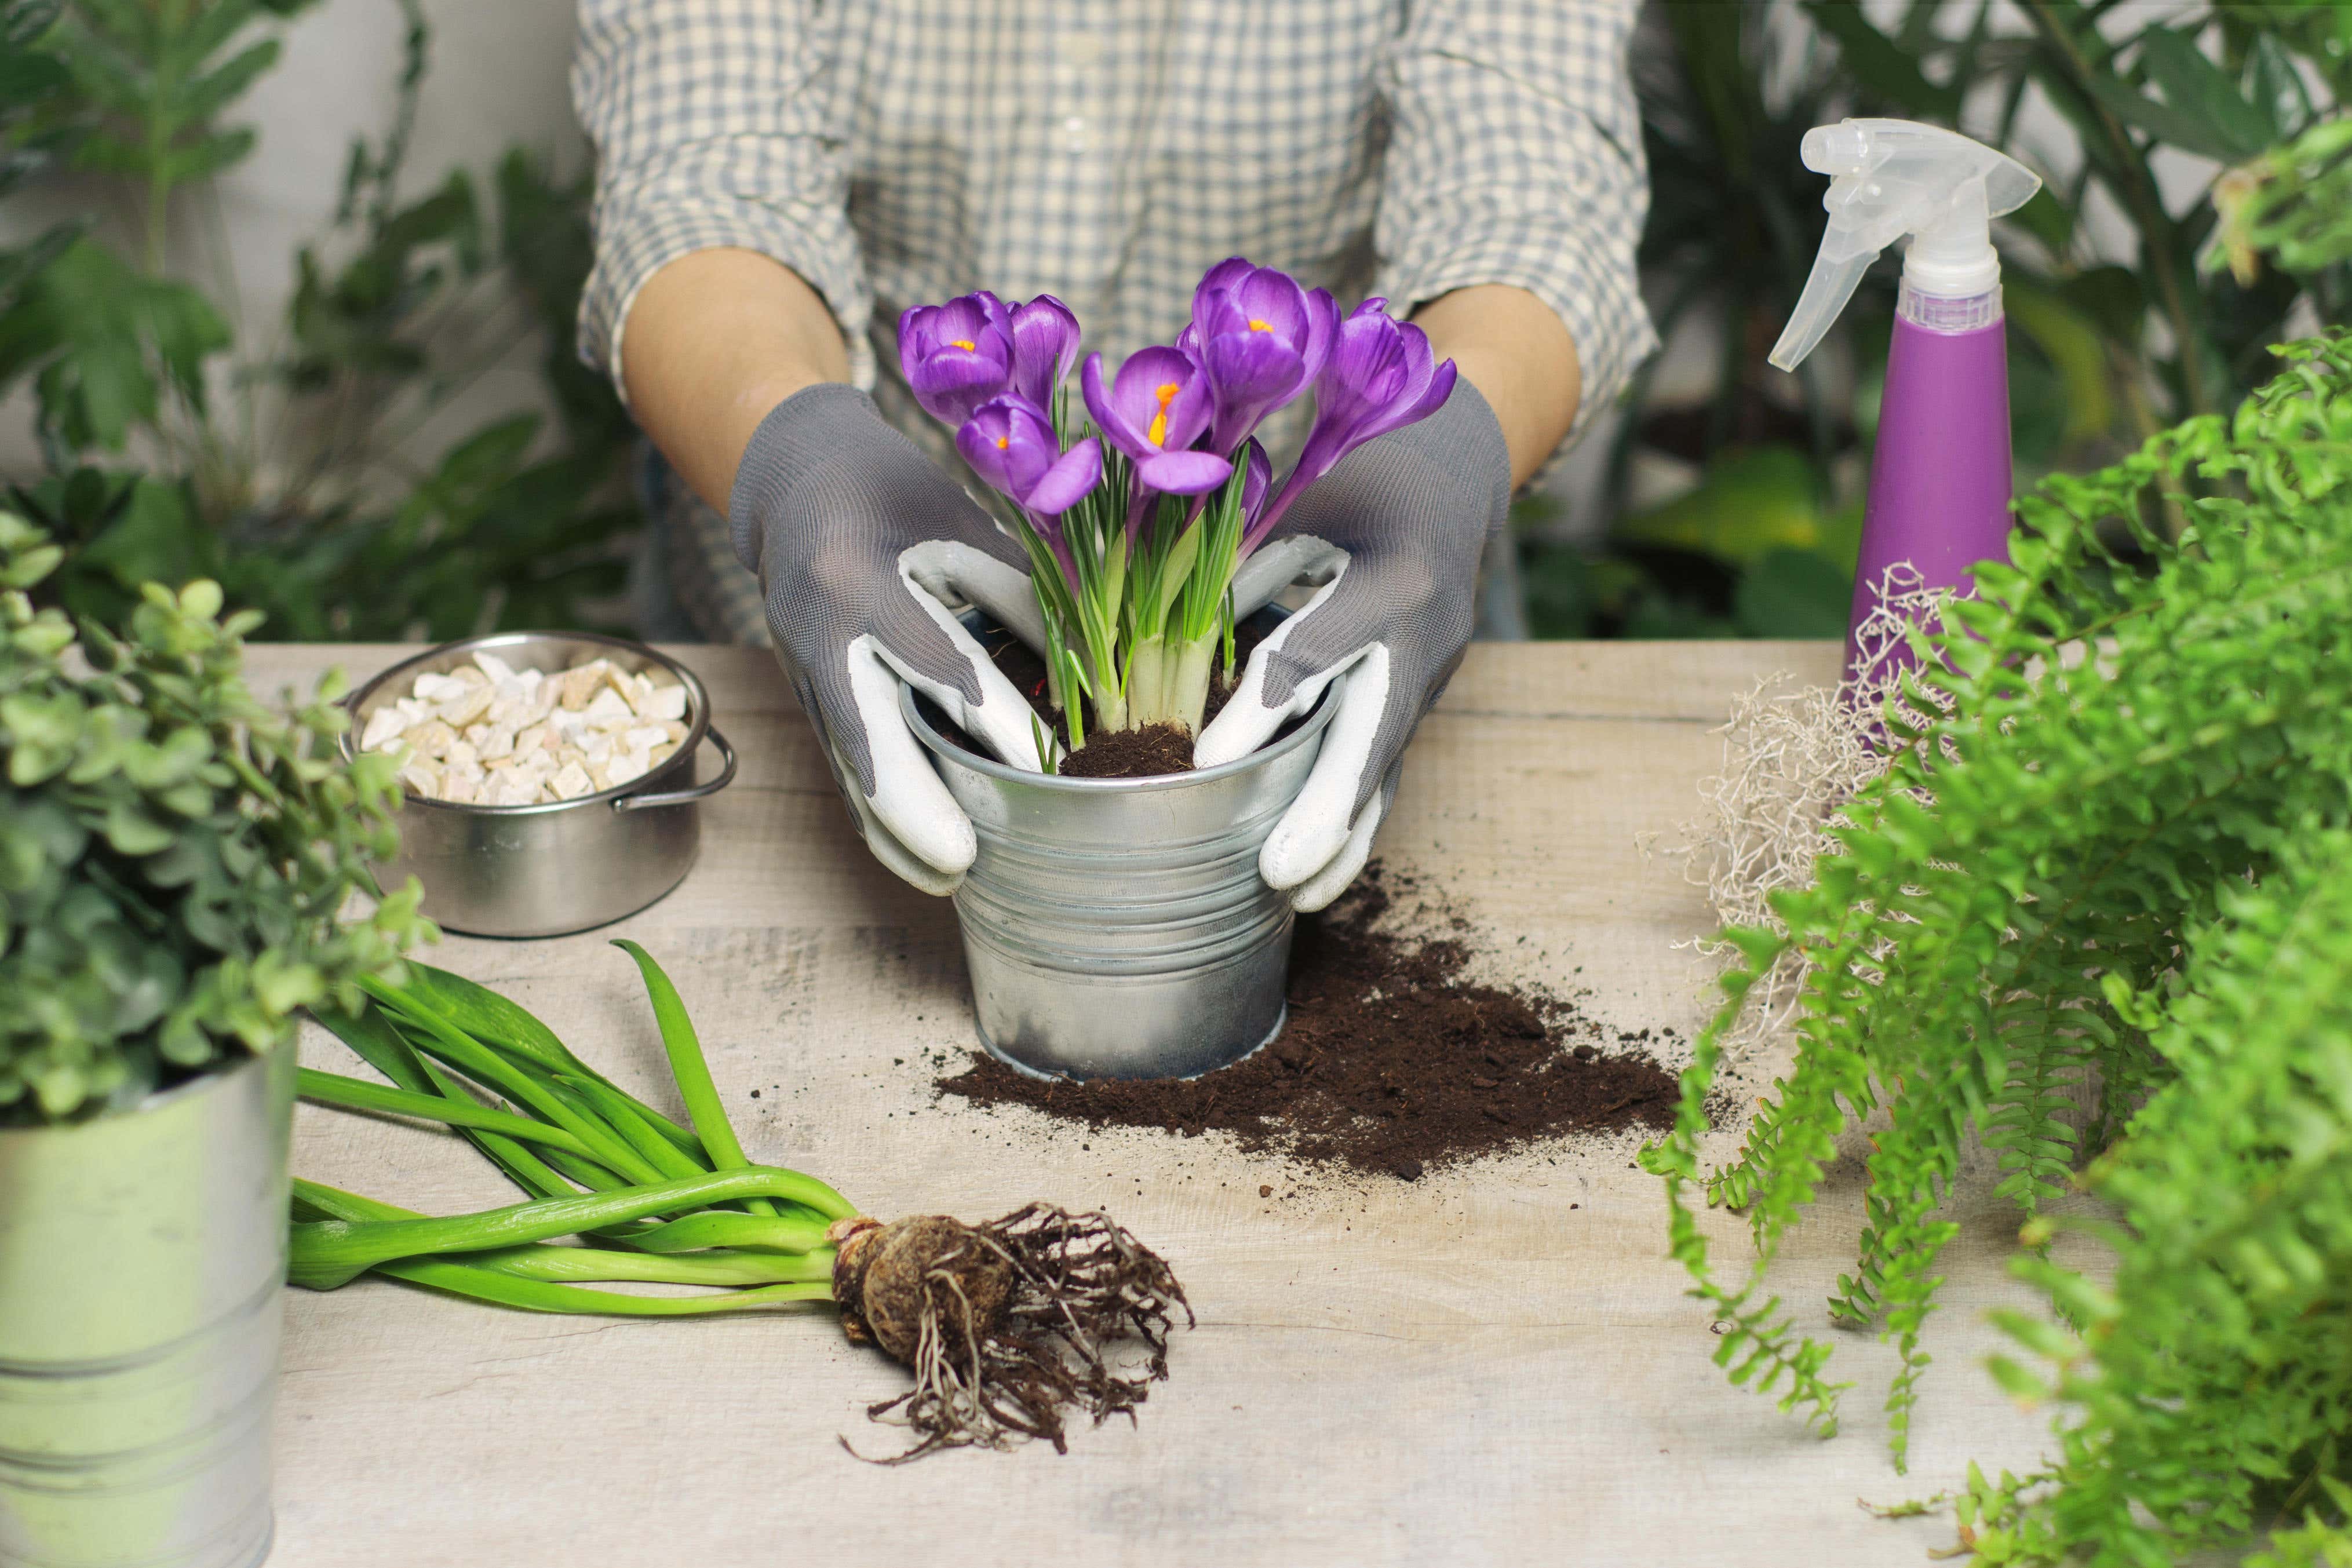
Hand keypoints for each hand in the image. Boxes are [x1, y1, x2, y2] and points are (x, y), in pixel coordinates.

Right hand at [730, 383, 1048, 894]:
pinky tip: (913, 855)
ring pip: (848, 769)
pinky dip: (877, 814)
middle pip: (866, 740)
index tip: (1055, 771)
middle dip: (915, 810)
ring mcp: (799, 670)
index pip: (943, 667)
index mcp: (862, 580)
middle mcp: (818, 635)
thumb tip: (1086, 672)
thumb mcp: (959, 523)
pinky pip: (840, 765)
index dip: (1002, 725)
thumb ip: (1018, 596)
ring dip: (895, 832)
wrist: (790, 476)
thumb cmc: (890, 489)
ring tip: (951, 882)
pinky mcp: (800, 693)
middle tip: (965, 865)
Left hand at [1194, 379, 1510, 910]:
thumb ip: (1233, 563)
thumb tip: (1149, 639)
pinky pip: (1387, 770)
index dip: (1257, 710)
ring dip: (1343, 839)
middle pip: (1371, 736)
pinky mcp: (1423, 700)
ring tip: (1295, 899)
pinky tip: (1318, 878)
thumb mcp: (1295, 498)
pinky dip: (1353, 822)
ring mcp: (1432, 676)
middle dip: (1324, 810)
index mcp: (1390, 575)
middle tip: (1275, 874)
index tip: (1201, 761)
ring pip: (1385, 769)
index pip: (1315, 654)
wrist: (1450, 475)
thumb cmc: (1352, 474)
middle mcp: (1424, 636)